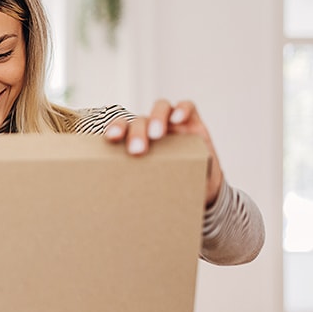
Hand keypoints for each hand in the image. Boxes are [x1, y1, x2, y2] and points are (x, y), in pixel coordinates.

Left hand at [104, 99, 223, 205]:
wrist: (201, 189)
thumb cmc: (169, 185)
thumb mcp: (152, 184)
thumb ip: (136, 183)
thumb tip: (116, 204)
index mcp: (135, 140)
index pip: (122, 127)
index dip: (115, 128)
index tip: (111, 139)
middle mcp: (151, 128)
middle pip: (140, 120)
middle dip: (137, 132)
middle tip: (137, 150)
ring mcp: (172, 123)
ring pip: (161, 107)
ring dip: (156, 118)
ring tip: (156, 135)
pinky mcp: (193, 122)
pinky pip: (187, 107)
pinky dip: (182, 110)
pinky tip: (177, 119)